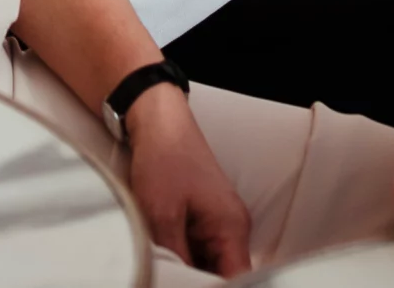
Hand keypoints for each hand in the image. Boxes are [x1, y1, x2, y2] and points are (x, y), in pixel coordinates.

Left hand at [123, 85, 251, 275]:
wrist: (158, 122)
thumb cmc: (164, 157)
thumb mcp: (162, 215)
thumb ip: (174, 257)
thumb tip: (176, 282)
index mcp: (231, 228)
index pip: (235, 278)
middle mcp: (231, 228)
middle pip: (222, 274)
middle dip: (197, 280)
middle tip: (168, 278)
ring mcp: (217, 223)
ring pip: (208, 264)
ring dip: (187, 268)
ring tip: (163, 261)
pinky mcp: (202, 219)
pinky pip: (197, 251)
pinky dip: (181, 255)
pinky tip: (163, 250)